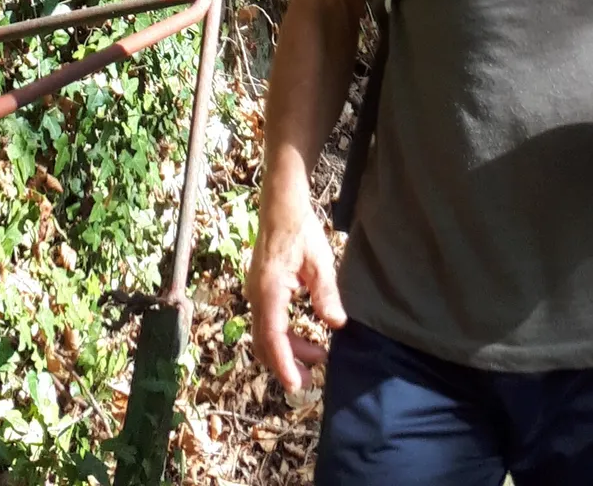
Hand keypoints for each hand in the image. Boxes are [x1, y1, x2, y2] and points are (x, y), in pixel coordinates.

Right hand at [246, 200, 344, 391]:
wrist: (280, 207)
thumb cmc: (301, 230)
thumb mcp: (319, 260)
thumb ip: (326, 293)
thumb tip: (337, 324)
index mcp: (269, 291)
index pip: (273, 337)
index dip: (284, 364)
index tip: (295, 385)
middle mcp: (256, 296)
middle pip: (265, 343)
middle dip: (286, 364)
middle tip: (311, 379)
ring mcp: (255, 294)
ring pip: (265, 335)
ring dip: (286, 350)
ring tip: (316, 356)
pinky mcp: (259, 291)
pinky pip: (267, 323)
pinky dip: (283, 336)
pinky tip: (303, 336)